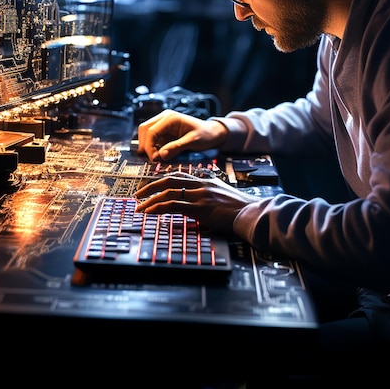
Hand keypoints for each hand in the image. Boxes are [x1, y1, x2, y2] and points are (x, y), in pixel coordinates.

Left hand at [135, 172, 257, 234]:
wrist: (251, 213)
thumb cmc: (240, 209)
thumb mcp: (223, 196)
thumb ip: (209, 196)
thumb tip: (198, 203)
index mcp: (206, 181)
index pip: (179, 175)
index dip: (162, 180)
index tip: (151, 186)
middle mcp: (201, 184)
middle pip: (169, 179)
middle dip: (150, 186)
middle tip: (138, 195)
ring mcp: (200, 195)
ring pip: (168, 191)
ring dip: (150, 199)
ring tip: (140, 207)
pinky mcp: (199, 208)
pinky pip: (173, 205)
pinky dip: (158, 207)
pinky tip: (150, 212)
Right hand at [137, 109, 227, 160]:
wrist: (212, 133)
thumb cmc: (205, 134)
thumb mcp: (193, 141)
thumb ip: (177, 147)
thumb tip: (161, 155)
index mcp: (171, 118)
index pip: (151, 131)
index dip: (149, 146)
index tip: (154, 158)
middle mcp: (164, 118)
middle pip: (144, 129)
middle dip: (145, 145)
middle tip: (153, 159)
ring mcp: (163, 124)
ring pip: (146, 133)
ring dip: (147, 146)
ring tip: (156, 158)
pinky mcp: (164, 132)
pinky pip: (152, 138)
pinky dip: (152, 147)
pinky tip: (159, 155)